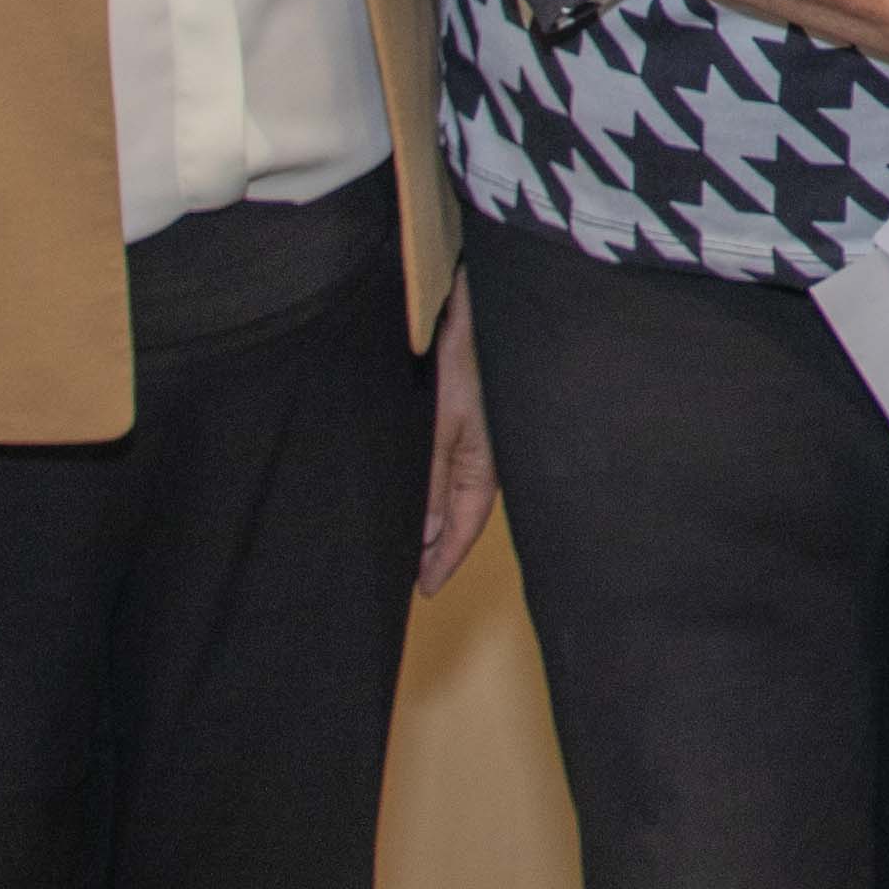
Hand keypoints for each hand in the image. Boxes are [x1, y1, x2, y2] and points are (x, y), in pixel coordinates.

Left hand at [418, 280, 498, 595]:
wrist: (486, 297)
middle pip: (458, 512)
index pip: (463, 529)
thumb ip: (434, 479)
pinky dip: (429, 483)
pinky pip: (446, 461)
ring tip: (401, 537)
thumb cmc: (469, 356)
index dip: (442, 561)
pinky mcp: (463, 409)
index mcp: (485, 464)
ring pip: (450, 487)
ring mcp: (475, 432)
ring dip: (429, 512)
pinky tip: (412, 485)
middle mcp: (483, 453)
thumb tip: (426, 535)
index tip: (421, 591)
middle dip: (435, 543)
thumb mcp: (443, 422)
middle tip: (404, 573)